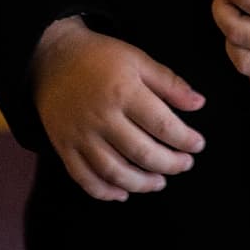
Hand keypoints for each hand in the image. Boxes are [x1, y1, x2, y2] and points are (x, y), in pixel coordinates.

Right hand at [31, 17, 205, 201]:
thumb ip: (169, 82)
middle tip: (184, 164)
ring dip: (142, 183)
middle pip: (142, 153)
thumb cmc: (98, 56)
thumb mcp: (136, 59)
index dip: (185, 140)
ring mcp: (80, 134)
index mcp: (122, 92)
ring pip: (114, 172)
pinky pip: (84, 178)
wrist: (50, 57)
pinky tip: (122, 193)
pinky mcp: (63, 145)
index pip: (162, 125)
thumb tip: (198, 104)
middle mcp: (101, 116)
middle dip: (170, 164)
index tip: (197, 144)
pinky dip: (105, 192)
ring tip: (158, 181)